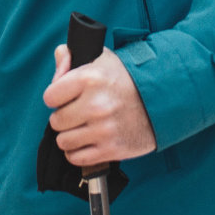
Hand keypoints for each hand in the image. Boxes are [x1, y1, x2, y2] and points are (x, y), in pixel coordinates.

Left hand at [42, 44, 157, 166]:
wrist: (164, 99)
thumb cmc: (129, 78)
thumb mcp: (103, 59)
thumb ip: (74, 57)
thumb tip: (60, 57)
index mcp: (90, 79)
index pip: (49, 97)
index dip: (56, 97)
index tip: (65, 97)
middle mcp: (96, 105)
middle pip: (56, 121)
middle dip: (64, 117)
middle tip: (77, 113)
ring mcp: (104, 129)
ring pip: (64, 142)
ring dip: (70, 136)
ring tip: (82, 128)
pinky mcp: (112, 149)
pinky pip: (77, 158)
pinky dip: (78, 152)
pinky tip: (87, 141)